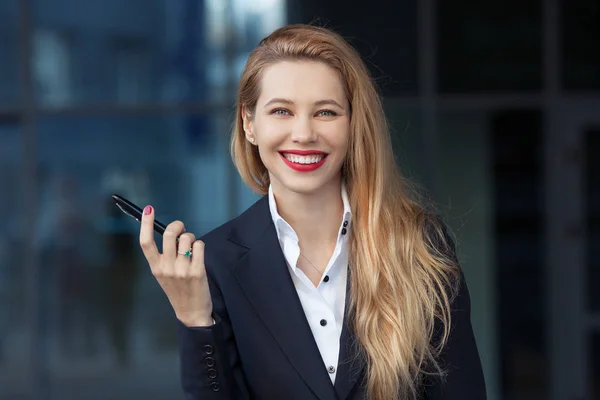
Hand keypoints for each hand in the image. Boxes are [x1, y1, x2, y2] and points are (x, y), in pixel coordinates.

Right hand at [139, 205, 212, 326]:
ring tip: (192, 248)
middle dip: (178, 225)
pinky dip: (200, 246)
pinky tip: (199, 255)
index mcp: (155, 268)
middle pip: (169, 234)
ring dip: (191, 238)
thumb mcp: (164, 275)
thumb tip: (171, 232)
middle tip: (182, 228)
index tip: (149, 209)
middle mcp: (166, 268)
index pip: (145, 243)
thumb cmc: (178, 290)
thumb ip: (164, 256)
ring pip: (187, 238)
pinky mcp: (197, 271)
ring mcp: (182, 270)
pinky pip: (199, 246)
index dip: (146, 224)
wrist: (191, 313)